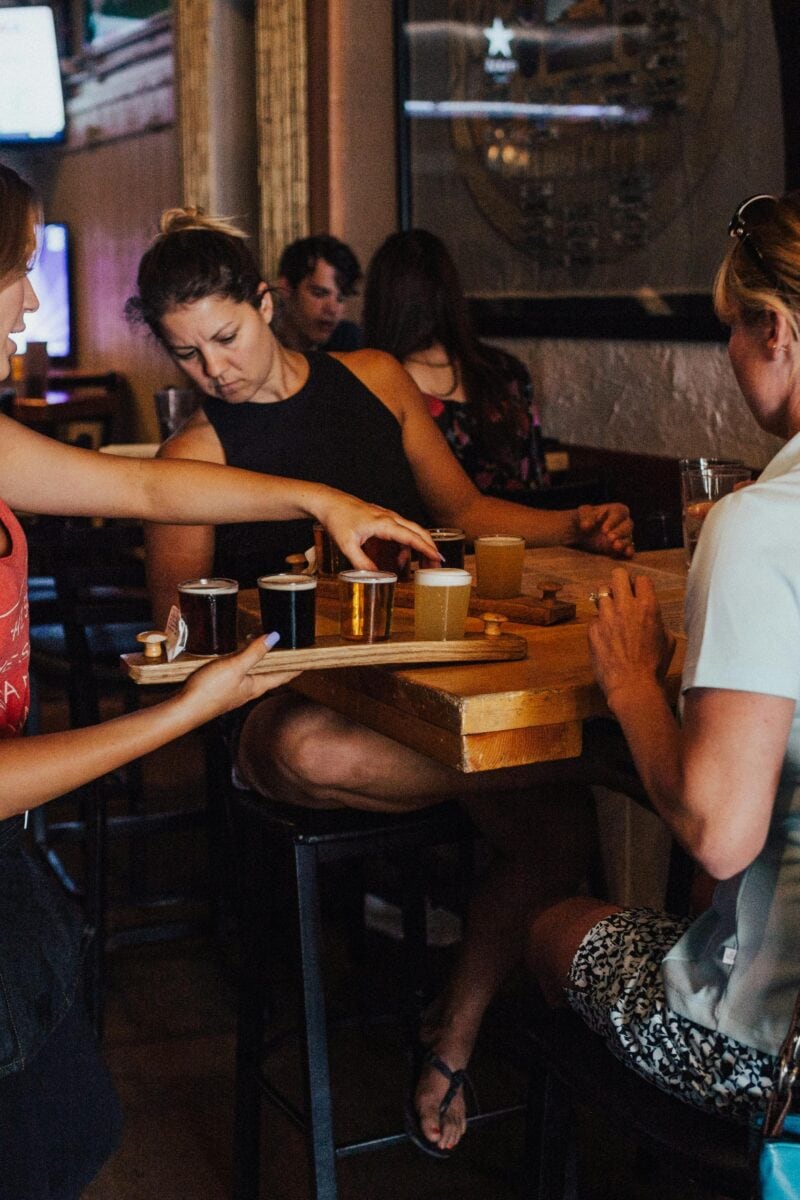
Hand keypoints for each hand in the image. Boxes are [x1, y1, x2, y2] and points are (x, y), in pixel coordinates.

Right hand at [179, 634, 299, 723]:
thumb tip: (275, 637)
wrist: (185, 709)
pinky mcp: (220, 689)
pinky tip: (238, 659)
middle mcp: (248, 690)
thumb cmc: (210, 691)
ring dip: (261, 664)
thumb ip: (254, 653)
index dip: (296, 667)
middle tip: (289, 651)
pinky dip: (244, 665)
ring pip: (253, 675)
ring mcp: (234, 691)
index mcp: (256, 686)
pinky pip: (238, 675)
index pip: (283, 676)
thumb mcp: (234, 667)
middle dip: (280, 664)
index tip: (307, 660)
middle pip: (270, 676)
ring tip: (266, 651)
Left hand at [316, 492, 438, 569]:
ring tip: (419, 565)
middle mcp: (390, 518)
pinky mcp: (383, 518)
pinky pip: (401, 531)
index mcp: (384, 523)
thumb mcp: (347, 545)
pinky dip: (406, 544)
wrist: (328, 502)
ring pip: (411, 531)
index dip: (426, 549)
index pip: (412, 537)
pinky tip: (400, 558)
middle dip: (429, 548)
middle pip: (418, 532)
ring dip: (419, 547)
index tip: (438, 558)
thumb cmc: (337, 519)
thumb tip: (376, 577)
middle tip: (436, 565)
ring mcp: (387, 516)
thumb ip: (362, 563)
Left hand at [575, 503, 633, 557]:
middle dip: (619, 532)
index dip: (613, 521)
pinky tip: (626, 554)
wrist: (582, 532)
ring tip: (615, 546)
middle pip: (628, 525)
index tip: (604, 529)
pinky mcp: (622, 548)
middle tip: (610, 537)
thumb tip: (586, 525)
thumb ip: (585, 517)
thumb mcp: (582, 513)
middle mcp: (624, 522)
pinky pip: (629, 549)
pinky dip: (628, 551)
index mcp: (616, 510)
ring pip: (628, 538)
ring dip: (623, 542)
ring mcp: (624, 536)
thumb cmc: (585, 518)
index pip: (619, 513)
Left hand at [587, 567, 674, 703]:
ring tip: (611, 612)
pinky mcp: (592, 629)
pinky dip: (599, 623)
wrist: (633, 685)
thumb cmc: (654, 665)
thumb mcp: (667, 639)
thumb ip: (657, 620)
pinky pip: (594, 617)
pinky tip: (606, 635)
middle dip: (620, 581)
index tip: (637, 593)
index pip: (641, 579)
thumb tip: (650, 614)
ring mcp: (606, 616)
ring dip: (607, 600)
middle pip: (618, 574)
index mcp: (648, 607)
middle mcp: (626, 606)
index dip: (639, 585)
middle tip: (621, 593)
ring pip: (601, 592)